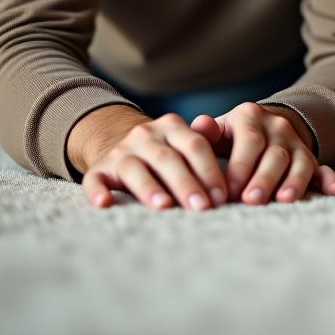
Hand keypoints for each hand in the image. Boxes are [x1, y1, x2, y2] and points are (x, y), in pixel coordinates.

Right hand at [80, 111, 229, 210]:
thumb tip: (238, 164)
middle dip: (186, 183)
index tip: (222, 197)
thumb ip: (207, 148)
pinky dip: (98, 191)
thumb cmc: (166, 155)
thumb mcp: (185, 144)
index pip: (195, 145)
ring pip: (134, 169)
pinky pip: (95, 180)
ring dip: (150, 188)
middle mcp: (145, 135)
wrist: (119, 147)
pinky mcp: (98, 170)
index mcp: (172, 126)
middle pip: (168, 158)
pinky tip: (105, 204)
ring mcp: (120, 151)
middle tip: (202, 208)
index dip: (210, 171)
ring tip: (164, 207)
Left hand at [189, 102, 334, 204]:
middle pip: (274, 153)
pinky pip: (324, 168)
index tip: (226, 194)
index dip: (238, 168)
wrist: (261, 127)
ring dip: (293, 182)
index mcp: (250, 116)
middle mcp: (277, 126)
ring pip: (298, 162)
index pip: (248, 141)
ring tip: (284, 201)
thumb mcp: (218, 130)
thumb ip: (207, 133)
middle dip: (263, 178)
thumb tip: (197, 124)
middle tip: (251, 201)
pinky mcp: (310, 159)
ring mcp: (296, 142)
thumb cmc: (230, 137)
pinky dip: (329, 180)